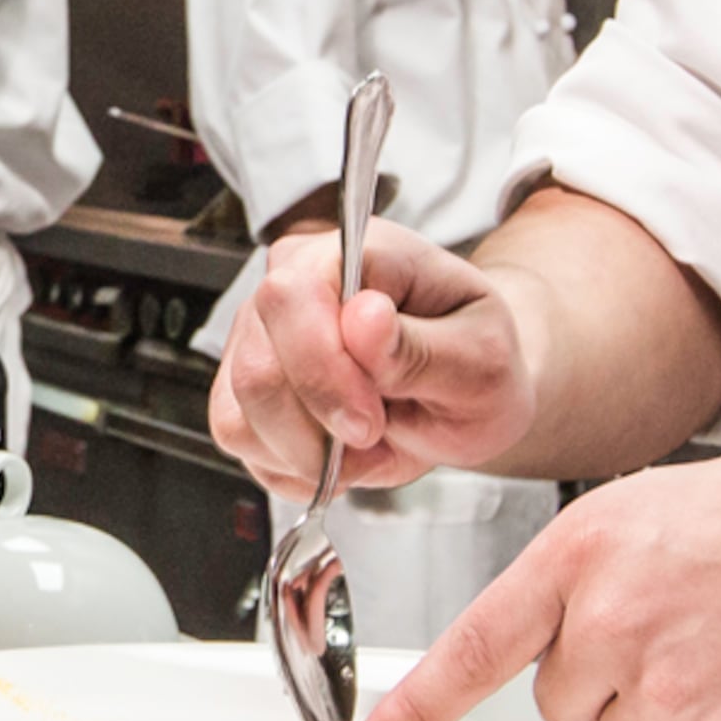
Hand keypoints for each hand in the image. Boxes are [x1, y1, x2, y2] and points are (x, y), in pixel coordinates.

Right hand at [207, 220, 534, 499]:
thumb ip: (421, 347)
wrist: (467, 386)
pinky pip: (242, 441)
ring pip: (239, 415)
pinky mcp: (247, 386)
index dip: (322, 373)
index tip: (371, 424)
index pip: (292, 298)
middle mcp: (293, 282)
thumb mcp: (481, 361)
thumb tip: (363, 319)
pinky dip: (292, 467)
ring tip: (368, 448)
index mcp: (355, 253)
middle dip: (316, 429)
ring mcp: (261, 333)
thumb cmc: (477, 360)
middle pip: (257, 368)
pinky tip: (339, 456)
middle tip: (377, 441)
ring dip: (308, 455)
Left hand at [347, 444, 720, 720]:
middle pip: (561, 701)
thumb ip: (584, 571)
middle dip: (607, 674)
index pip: (475, 649)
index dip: (415, 714)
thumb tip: (549, 631)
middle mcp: (612, 623)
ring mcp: (667, 688)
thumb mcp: (651, 507)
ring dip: (664, 707)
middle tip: (680, 620)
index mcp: (582, 552)